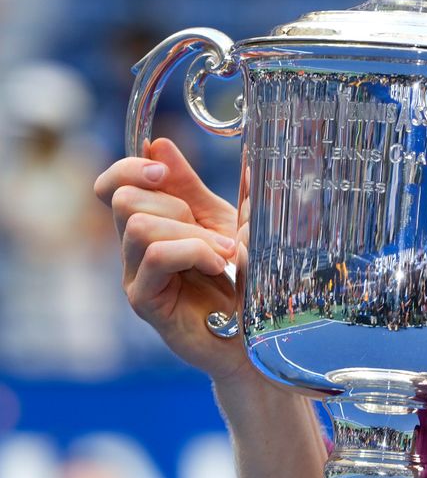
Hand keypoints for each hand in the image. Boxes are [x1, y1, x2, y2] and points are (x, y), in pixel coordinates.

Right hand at [92, 137, 251, 383]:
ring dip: (191, 233)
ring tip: (224, 255)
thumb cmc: (247, 280)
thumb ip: (197, 187)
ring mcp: (137, 277)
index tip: (163, 167)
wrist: (262, 333)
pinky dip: (193, 252)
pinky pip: (155, 257)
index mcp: (155, 223)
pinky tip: (218, 267)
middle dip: (175, 204)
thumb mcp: (227, 222)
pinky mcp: (145, 302)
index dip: (131, 167)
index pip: (113, 185)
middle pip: (124, 199)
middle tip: (216, 233)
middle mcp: (137, 249)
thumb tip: (163, 144)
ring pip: (139, 225)